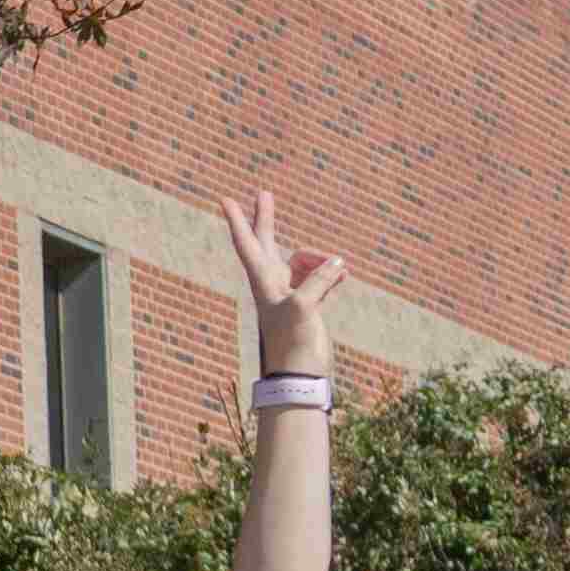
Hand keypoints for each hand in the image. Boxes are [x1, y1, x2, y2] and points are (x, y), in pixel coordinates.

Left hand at [222, 189, 348, 373]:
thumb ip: (319, 280)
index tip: (226, 199)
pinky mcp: (307, 305)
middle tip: (264, 193)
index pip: (249, 244)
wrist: (299, 377)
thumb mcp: (305, 308)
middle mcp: (273, 284)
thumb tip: (338, 263)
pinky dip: (331, 273)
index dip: (239, 221)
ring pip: (304, 261)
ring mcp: (290, 294)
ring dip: (321, 260)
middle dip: (266, 218)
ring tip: (339, 271)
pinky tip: (344, 273)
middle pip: (268, 242)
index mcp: (264, 282)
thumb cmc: (294, 344)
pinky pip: (320, 278)